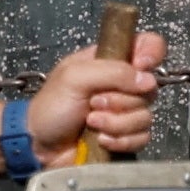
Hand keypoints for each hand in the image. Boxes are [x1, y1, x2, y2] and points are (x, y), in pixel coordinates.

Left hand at [26, 31, 168, 158]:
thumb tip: (147, 80)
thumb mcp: (74, 77)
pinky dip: (120, 140)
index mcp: (110, 60)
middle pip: (148, 87)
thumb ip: (113, 72)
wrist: (39, 145)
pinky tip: (100, 139)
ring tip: (91, 122)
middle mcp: (122, 84)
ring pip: (145, 116)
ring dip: (115, 122)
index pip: (146, 45)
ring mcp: (126, 112)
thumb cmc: (50, 106)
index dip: (151, 53)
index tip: (141, 66)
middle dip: (119, 100)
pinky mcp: (126, 136)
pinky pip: (141, 138)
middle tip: (93, 103)